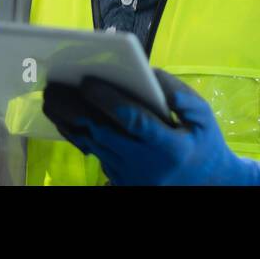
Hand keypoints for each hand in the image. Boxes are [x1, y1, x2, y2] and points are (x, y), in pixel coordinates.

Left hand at [42, 68, 259, 185]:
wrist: (209, 186)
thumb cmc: (206, 145)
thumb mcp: (203, 117)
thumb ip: (179, 94)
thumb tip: (148, 71)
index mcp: (169, 147)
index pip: (133, 121)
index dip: (109, 100)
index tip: (87, 81)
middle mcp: (145, 164)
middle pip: (101, 134)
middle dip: (73, 108)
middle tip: (52, 87)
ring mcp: (130, 176)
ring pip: (91, 146)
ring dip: (67, 121)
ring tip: (49, 99)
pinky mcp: (121, 181)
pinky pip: (94, 155)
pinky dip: (77, 135)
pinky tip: (63, 118)